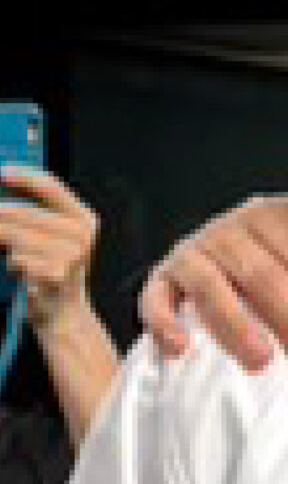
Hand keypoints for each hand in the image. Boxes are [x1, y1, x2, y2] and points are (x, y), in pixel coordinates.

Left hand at [0, 166, 99, 328]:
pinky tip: (24, 271)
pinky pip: (18, 258)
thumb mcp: (51, 233)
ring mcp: (73, 254)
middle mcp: (82, 234)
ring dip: (6, 242)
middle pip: (22, 212)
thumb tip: (5, 182)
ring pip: (16, 235)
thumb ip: (34, 210)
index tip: (2, 172)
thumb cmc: (50, 267)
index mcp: (84, 218)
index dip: (23, 177)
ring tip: (16, 253)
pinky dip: (14, 263)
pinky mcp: (57, 273)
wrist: (63, 310)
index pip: (51, 187)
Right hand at [138, 193, 287, 375]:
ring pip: (211, 288)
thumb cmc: (279, 245)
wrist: (219, 241)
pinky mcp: (161, 278)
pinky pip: (156, 299)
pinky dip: (165, 323)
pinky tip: (181, 349)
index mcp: (273, 217)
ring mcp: (192, 254)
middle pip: (263, 277)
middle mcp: (229, 232)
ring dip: (236, 327)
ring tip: (262, 362)